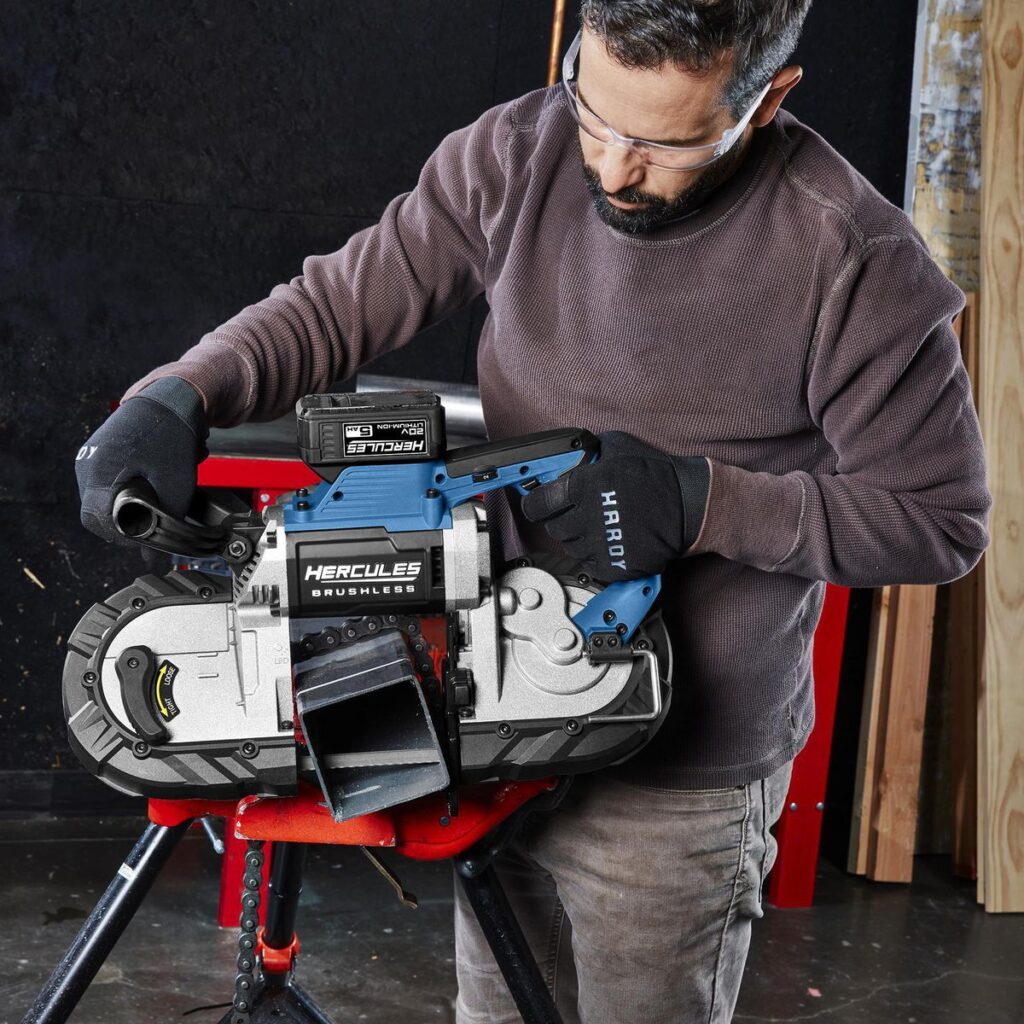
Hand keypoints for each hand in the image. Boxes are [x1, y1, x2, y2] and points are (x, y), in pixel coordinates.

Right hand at [75, 377, 207, 543]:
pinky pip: (104, 483)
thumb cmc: (173, 435)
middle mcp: (87, 464)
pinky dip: (123, 492)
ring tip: (150, 500)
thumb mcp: (175, 486)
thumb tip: (151, 555)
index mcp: (101, 472)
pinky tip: (143, 485)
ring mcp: (89, 457)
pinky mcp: (96, 453)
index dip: (122, 538)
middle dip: (123, 526)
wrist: (172, 398)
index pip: (98, 522)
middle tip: (149, 526)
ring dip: (124, 508)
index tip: (143, 539)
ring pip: (100, 500)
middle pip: (95, 514)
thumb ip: (165, 522)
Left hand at [520, 431, 709, 580]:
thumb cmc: (656, 474)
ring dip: (578, 537)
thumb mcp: (617, 447)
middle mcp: (587, 517)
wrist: (690, 505)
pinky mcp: (614, 565)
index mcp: (584, 486)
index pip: (537, 504)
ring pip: (569, 547)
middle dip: (561, 519)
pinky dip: (595, 555)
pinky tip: (610, 540)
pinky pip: (588, 564)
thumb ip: (586, 454)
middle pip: (553, 528)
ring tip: (600, 525)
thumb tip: (565, 459)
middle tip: (578, 511)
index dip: (535, 504)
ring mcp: (600, 545)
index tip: (536, 504)